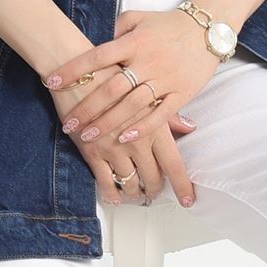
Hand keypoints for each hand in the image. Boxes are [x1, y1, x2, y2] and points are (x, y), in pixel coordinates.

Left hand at [42, 7, 220, 148]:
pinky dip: (143, 127)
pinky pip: (160, 114)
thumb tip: (95, 41)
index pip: (97, 56)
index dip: (72, 69)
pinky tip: (124, 138)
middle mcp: (147, 61)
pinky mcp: (182, 93)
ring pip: (132, 105)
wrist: (209, 27)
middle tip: (68, 123)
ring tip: (87, 137)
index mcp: (133, 42)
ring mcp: (165, 78)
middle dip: (87, 107)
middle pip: (111, 88)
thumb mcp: (139, 18)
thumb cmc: (168, 24)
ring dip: (108, 123)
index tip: (50, 82)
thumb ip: (116, 29)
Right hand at [48, 60, 198, 207]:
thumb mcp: (147, 90)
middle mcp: (137, 140)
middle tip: (154, 191)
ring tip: (136, 193)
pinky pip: (104, 181)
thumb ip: (169, 114)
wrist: (77, 66)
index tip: (188, 201)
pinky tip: (115, 198)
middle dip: (154, 189)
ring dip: (134, 192)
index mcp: (155, 126)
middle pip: (152, 178)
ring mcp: (113, 148)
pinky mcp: (91, 151)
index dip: (182, 186)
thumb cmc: (114, 73)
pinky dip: (111, 193)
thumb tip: (189, 127)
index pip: (174, 164)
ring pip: (129, 182)